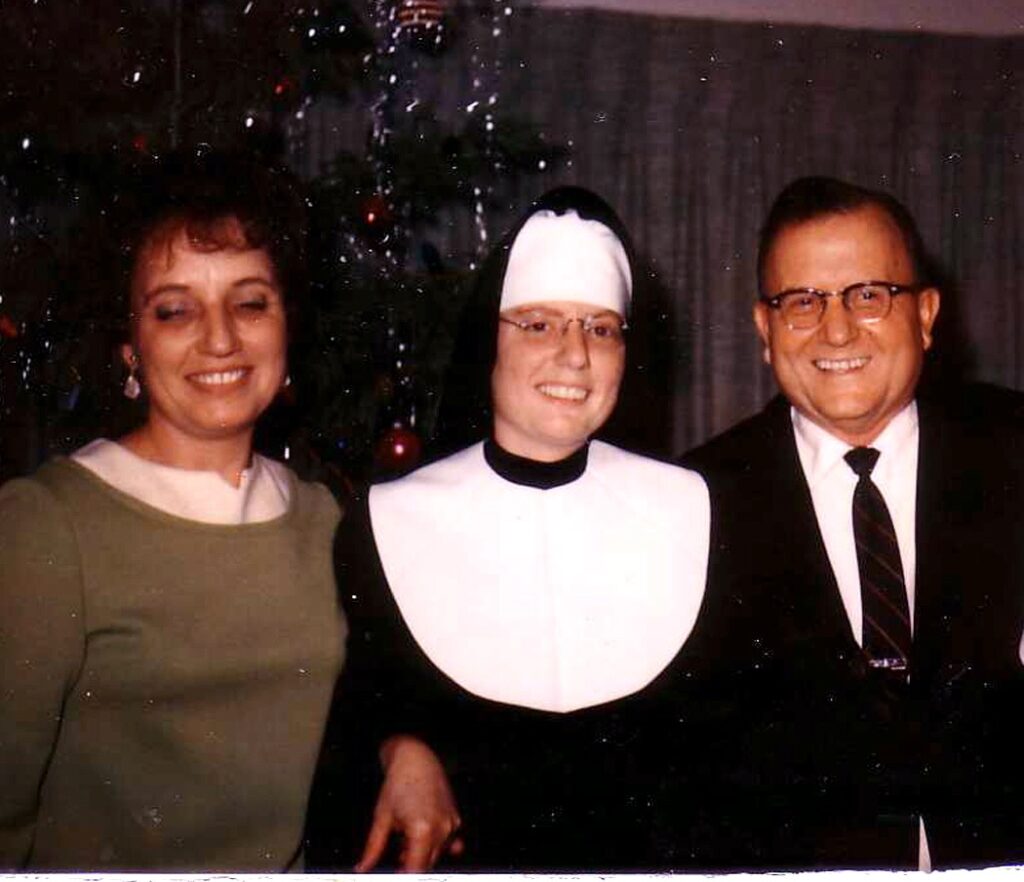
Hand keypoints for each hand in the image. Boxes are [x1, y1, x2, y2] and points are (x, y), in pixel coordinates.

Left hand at [356, 735, 462, 871]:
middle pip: (426, 865)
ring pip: (436, 854)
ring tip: (404, 839)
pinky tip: (422, 836)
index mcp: (422, 830)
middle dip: (410, 864)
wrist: (415, 758)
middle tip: (397, 853)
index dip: (404, 875)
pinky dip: (437, 845)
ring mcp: (451, 824)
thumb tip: (363, 867)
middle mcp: (441, 829)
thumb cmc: (398, 783)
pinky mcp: (456, 819)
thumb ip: (373, 848)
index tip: (396, 873)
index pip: (416, 870)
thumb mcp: (382, 817)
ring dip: (421, 854)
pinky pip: (449, 843)